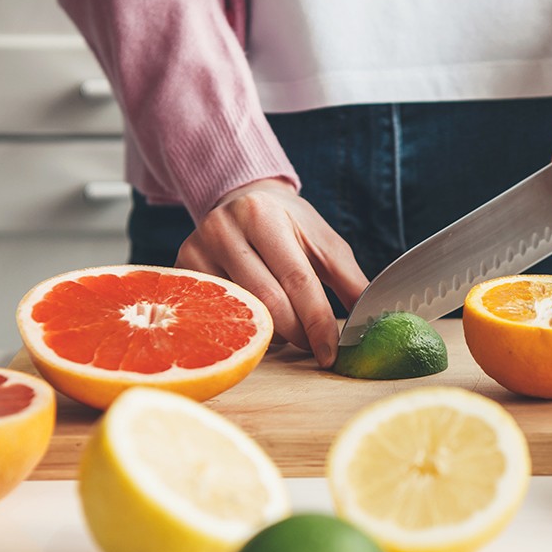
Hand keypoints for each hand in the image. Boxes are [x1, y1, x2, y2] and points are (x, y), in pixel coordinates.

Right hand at [175, 179, 367, 367]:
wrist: (241, 199)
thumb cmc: (288, 225)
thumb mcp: (323, 242)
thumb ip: (349, 279)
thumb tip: (371, 320)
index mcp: (263, 214)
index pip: (296, 280)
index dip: (317, 322)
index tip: (331, 352)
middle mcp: (223, 229)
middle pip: (266, 301)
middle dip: (298, 334)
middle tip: (316, 349)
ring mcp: (195, 250)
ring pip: (240, 313)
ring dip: (273, 333)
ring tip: (291, 332)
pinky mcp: (180, 270)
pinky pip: (215, 315)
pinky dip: (244, 329)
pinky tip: (259, 328)